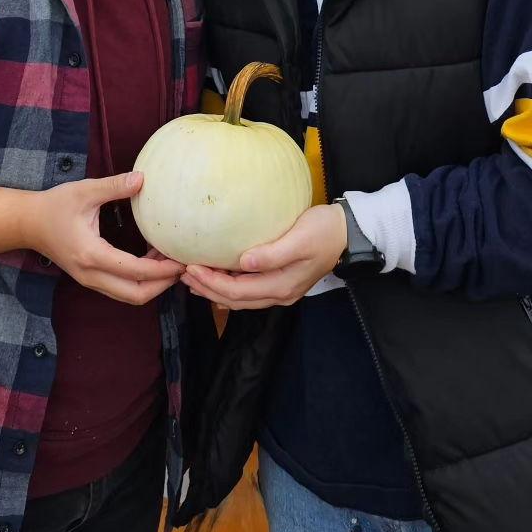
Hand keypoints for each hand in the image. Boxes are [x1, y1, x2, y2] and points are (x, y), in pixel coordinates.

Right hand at [28, 173, 183, 304]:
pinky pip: (121, 288)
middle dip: (163, 285)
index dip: (162, 269)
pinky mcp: (90, 278)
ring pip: (129, 295)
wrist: (27, 223)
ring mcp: (89, 280)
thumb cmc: (55, 205)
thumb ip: (114, 186)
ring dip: (153, 284)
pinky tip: (151, 257)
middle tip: (182, 266)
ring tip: (169, 261)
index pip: (135, 271)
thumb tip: (143, 179)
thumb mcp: (84, 191)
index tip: (182, 260)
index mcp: (91, 255)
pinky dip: (140, 280)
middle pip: (136, 295)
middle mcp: (91, 274)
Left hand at [181, 204, 346, 309]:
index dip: (211, 282)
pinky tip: (219, 276)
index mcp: (281, 286)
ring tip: (194, 278)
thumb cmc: (324, 231)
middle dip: (207, 289)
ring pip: (241, 298)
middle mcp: (279, 294)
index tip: (191, 267)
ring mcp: (281, 290)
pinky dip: (230, 285)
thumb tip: (244, 262)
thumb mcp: (299, 239)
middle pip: (235, 300)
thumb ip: (272, 254)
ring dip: (216, 289)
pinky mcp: (281, 281)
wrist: (349, 233)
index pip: (237, 292)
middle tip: (183, 274)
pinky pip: (249, 290)